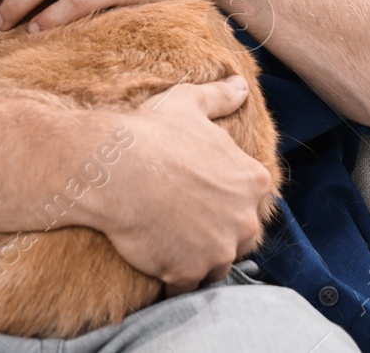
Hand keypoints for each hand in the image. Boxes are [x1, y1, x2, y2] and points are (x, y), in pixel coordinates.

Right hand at [73, 75, 272, 294]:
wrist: (117, 169)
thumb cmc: (153, 132)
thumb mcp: (189, 104)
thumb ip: (220, 97)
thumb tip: (240, 85)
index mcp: (252, 180)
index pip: (251, 199)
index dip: (225, 198)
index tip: (201, 195)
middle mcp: (246, 219)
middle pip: (239, 234)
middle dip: (217, 230)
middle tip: (184, 220)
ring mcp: (219, 249)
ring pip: (216, 262)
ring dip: (198, 257)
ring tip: (171, 243)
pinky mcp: (190, 272)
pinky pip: (186, 285)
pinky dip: (173, 278)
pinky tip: (156, 263)